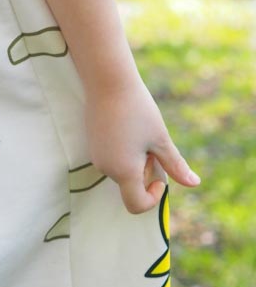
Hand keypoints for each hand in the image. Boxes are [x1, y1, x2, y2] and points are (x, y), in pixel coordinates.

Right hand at [84, 76, 200, 214]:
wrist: (107, 81)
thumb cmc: (138, 110)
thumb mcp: (161, 139)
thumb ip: (175, 165)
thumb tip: (194, 184)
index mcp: (124, 171)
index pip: (137, 205)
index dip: (153, 197)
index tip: (160, 174)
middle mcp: (106, 168)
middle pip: (130, 185)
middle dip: (146, 171)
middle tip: (151, 144)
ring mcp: (97, 156)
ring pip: (122, 170)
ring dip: (135, 160)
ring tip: (139, 133)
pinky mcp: (93, 144)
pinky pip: (112, 158)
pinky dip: (124, 151)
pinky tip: (128, 126)